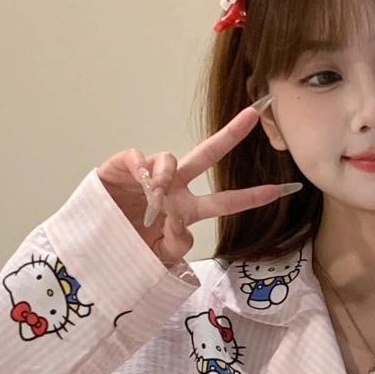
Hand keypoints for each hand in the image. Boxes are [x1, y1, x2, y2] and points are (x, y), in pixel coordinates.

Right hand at [96, 102, 302, 267]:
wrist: (89, 247)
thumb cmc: (126, 251)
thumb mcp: (157, 258)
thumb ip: (175, 244)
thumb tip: (180, 223)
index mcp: (187, 210)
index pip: (226, 202)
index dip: (254, 196)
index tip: (285, 189)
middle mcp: (174, 187)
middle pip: (207, 156)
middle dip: (231, 135)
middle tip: (254, 115)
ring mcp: (149, 174)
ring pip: (171, 159)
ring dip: (167, 176)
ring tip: (155, 198)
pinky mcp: (123, 166)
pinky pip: (139, 158)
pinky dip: (142, 168)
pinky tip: (140, 182)